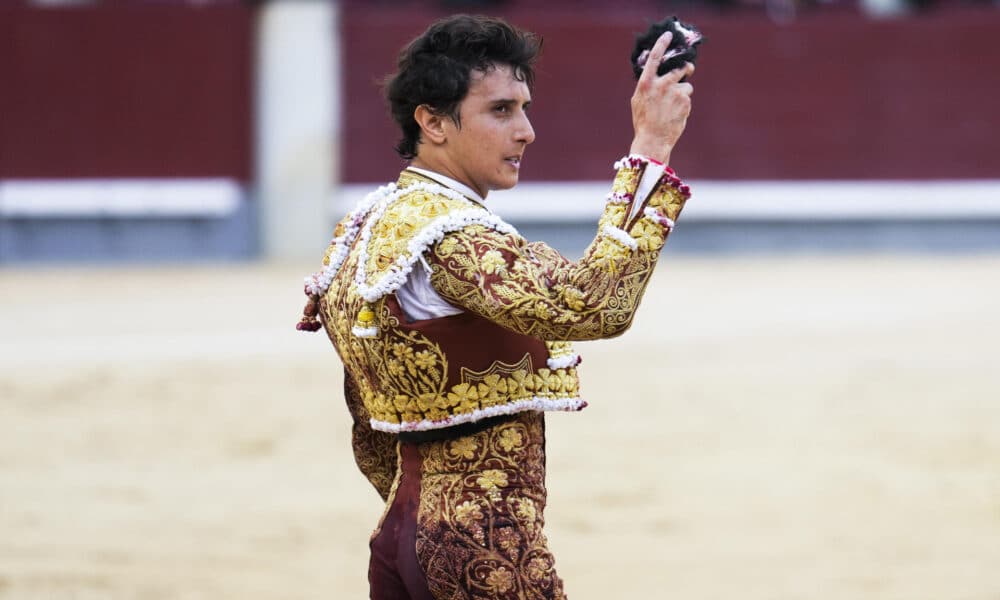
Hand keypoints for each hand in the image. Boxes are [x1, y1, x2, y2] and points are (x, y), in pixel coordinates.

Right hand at [629, 31, 694, 164]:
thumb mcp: (639, 100)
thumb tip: (658, 74)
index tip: (669, 35)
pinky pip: (688, 99)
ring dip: (683, 93)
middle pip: (680, 67)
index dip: (662, 44)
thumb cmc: (644, 121)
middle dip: (687, 68)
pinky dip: (684, 105)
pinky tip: (675, 115)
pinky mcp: (685, 102)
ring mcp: (675, 93)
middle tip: (688, 70)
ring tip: (673, 107)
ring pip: (686, 85)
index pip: (655, 58)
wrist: (653, 140)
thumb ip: (648, 85)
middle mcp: (661, 85)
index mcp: (646, 83)